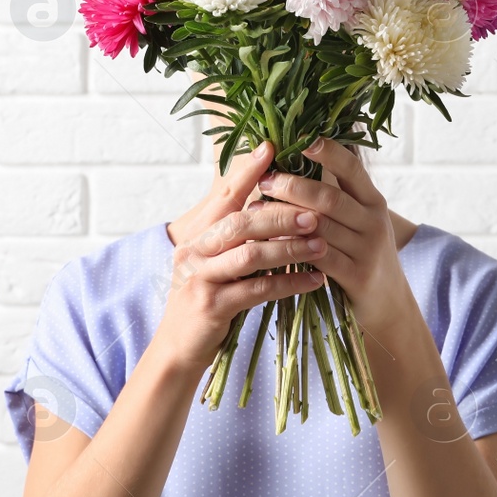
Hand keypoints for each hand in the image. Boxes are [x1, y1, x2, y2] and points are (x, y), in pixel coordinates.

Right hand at [155, 141, 329, 372]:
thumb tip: (270, 203)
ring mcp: (200, 279)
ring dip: (289, 249)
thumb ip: (235, 235)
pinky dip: (288, 284)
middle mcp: (194, 251)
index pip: (224, 197)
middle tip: (314, 211)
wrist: (176, 348)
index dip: (246, 172)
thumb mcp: (213, 261)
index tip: (272, 148)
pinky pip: (257, 291)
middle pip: (240, 223)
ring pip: (250, 256)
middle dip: (279, 215)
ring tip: (320, 244)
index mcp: (196, 235)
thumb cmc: (204, 299)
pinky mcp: (212, 307)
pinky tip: (314, 281)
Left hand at [254, 138, 413, 331]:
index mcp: (373, 200)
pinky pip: (319, 259)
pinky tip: (270, 244)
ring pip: (320, 228)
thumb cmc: (362, 252)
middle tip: (265, 180)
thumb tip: (294, 160)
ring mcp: (367, 250)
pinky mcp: (357, 276)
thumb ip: (335, 196)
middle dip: (293, 186)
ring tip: (255, 211)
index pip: (352, 168)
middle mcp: (373, 221)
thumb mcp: (359, 220)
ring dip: (283, 218)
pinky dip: (293, 250)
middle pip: (329, 198)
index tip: (301, 138)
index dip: (328, 151)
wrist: (388, 301)